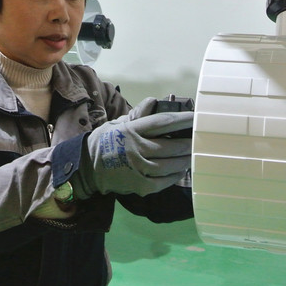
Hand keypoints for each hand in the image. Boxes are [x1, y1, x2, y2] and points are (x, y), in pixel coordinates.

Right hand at [72, 97, 192, 198]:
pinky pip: (163, 181)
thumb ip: (138, 114)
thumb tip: (154, 101)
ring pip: (169, 165)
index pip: (162, 122)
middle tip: (198, 141)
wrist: (86, 167)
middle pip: (170, 146)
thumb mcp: (118, 123)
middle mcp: (136, 148)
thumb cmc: (106, 142)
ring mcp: (138, 168)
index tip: (196, 117)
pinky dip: (175, 176)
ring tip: (192, 156)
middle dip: (187, 143)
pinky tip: (180, 171)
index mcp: (132, 130)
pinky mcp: (139, 185)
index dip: (182, 120)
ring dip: (184, 161)